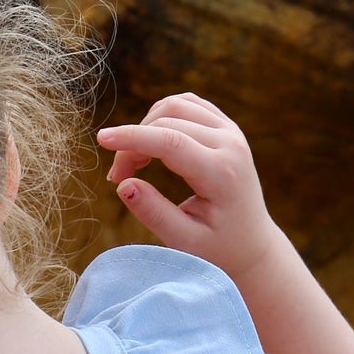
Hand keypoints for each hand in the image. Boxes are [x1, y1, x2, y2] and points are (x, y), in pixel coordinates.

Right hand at [97, 93, 278, 278]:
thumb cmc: (217, 248)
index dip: (132, 138)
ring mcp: (231, 131)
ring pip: (176, 106)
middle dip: (133, 144)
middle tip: (119, 178)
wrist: (252, 243)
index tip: (101, 140)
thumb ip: (154, 213)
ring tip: (136, 163)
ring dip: (145, 128)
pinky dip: (162, 117)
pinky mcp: (226, 126)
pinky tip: (152, 144)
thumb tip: (123, 185)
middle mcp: (231, 143)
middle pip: (168, 122)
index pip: (171, 142)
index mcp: (222, 173)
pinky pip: (187, 105)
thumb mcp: (185, 241)